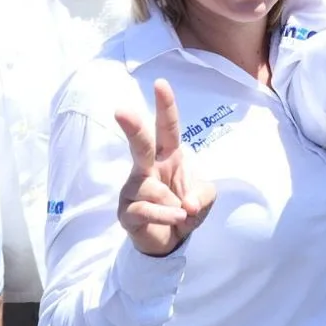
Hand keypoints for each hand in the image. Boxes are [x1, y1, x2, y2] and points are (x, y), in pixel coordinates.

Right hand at [115, 79, 216, 257]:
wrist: (170, 241)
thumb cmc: (185, 207)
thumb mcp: (205, 198)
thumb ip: (203, 195)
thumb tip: (188, 205)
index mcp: (168, 156)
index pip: (167, 127)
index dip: (165, 106)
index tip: (160, 84)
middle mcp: (147, 167)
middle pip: (140, 144)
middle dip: (133, 127)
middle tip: (121, 111)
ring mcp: (133, 188)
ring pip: (151, 188)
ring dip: (174, 204)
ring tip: (181, 214)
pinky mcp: (126, 211)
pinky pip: (146, 209)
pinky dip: (166, 216)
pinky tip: (177, 220)